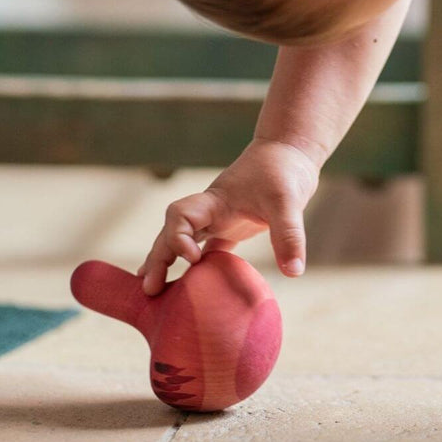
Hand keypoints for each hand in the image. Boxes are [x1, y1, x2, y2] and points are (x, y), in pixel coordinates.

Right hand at [138, 137, 320, 294]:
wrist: (290, 150)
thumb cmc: (283, 169)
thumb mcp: (289, 201)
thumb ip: (289, 235)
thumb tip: (293, 273)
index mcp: (214, 201)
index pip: (179, 216)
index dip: (177, 238)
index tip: (194, 259)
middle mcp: (210, 210)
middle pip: (171, 232)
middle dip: (158, 258)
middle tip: (148, 290)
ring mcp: (220, 218)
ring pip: (185, 241)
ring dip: (169, 262)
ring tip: (154, 291)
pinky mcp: (234, 225)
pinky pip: (209, 248)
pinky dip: (199, 266)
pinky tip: (193, 287)